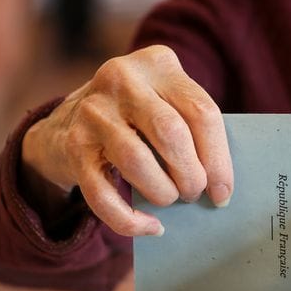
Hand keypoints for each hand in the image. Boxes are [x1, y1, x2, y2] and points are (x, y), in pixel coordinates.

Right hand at [21, 45, 232, 235]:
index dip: (219, 160)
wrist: (67, 121)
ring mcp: (92, 111)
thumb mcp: (168, 102)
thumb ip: (194, 128)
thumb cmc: (139, 118)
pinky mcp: (71, 146)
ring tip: (171, 199)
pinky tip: (151, 226)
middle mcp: (122, 79)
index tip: (223, 191)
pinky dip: (130, 219)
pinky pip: (103, 194)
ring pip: (137, 160)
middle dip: (191, 175)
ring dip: (162, 192)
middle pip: (171, 133)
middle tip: (195, 193)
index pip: (202, 112)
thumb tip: (221, 187)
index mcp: (158, 64)